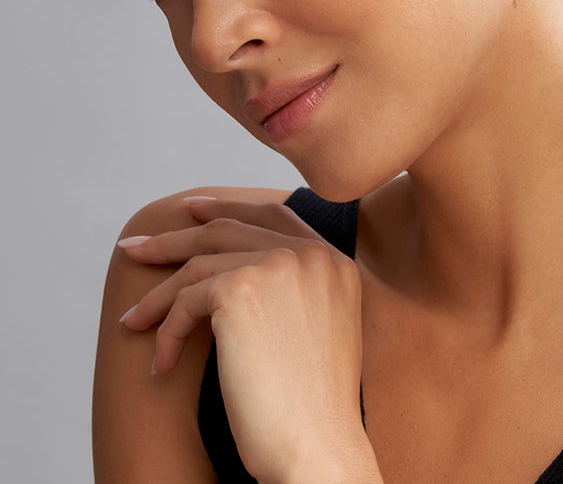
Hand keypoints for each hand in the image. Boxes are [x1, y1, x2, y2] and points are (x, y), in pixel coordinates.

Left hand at [117, 196, 375, 482]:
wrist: (317, 446)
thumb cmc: (312, 406)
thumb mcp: (316, 331)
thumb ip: (292, 289)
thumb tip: (230, 274)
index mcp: (335, 262)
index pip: (275, 216)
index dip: (230, 208)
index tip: (193, 210)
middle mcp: (311, 255)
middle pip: (230, 229)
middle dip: (175, 238)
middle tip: (136, 246)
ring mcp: (279, 267)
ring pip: (200, 264)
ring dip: (160, 296)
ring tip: (134, 320)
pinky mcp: (241, 289)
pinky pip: (187, 300)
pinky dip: (167, 331)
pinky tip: (163, 363)